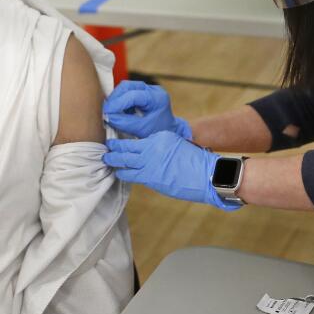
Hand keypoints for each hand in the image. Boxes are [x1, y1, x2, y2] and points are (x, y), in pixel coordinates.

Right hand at [103, 80, 190, 138]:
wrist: (168, 133)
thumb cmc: (159, 132)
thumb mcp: (141, 129)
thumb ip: (124, 122)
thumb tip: (108, 116)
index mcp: (158, 98)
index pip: (133, 95)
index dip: (118, 103)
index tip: (107, 112)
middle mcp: (153, 90)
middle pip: (127, 87)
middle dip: (115, 99)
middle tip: (106, 111)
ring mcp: (148, 89)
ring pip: (125, 88)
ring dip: (116, 99)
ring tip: (111, 112)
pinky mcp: (142, 92)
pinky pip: (126, 92)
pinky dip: (120, 101)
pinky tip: (118, 111)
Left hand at [103, 131, 240, 210]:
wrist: (207, 174)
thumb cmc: (197, 163)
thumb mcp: (177, 146)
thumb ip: (161, 148)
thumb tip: (149, 155)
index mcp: (159, 136)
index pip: (138, 138)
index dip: (126, 141)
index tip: (119, 141)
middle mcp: (151, 147)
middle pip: (126, 146)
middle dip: (114, 147)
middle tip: (106, 147)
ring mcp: (149, 162)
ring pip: (123, 160)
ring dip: (113, 160)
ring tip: (106, 159)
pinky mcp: (149, 176)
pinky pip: (129, 174)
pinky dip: (121, 173)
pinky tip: (117, 172)